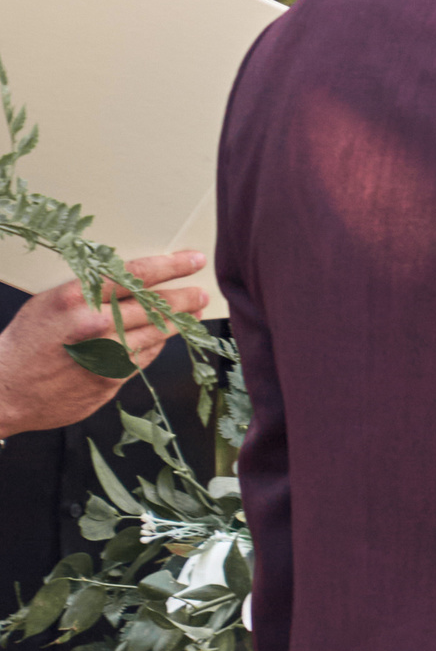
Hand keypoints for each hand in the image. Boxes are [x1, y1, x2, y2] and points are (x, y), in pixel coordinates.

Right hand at [0, 252, 209, 437]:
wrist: (6, 389)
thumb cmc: (27, 342)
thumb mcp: (52, 302)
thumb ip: (92, 291)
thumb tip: (133, 282)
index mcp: (80, 297)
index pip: (138, 274)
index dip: (173, 266)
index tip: (193, 261)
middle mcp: (98, 324)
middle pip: (158, 305)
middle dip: (186, 297)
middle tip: (201, 293)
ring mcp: (109, 355)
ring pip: (159, 333)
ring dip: (179, 322)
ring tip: (192, 313)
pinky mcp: (114, 379)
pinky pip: (146, 357)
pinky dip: (155, 345)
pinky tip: (160, 338)